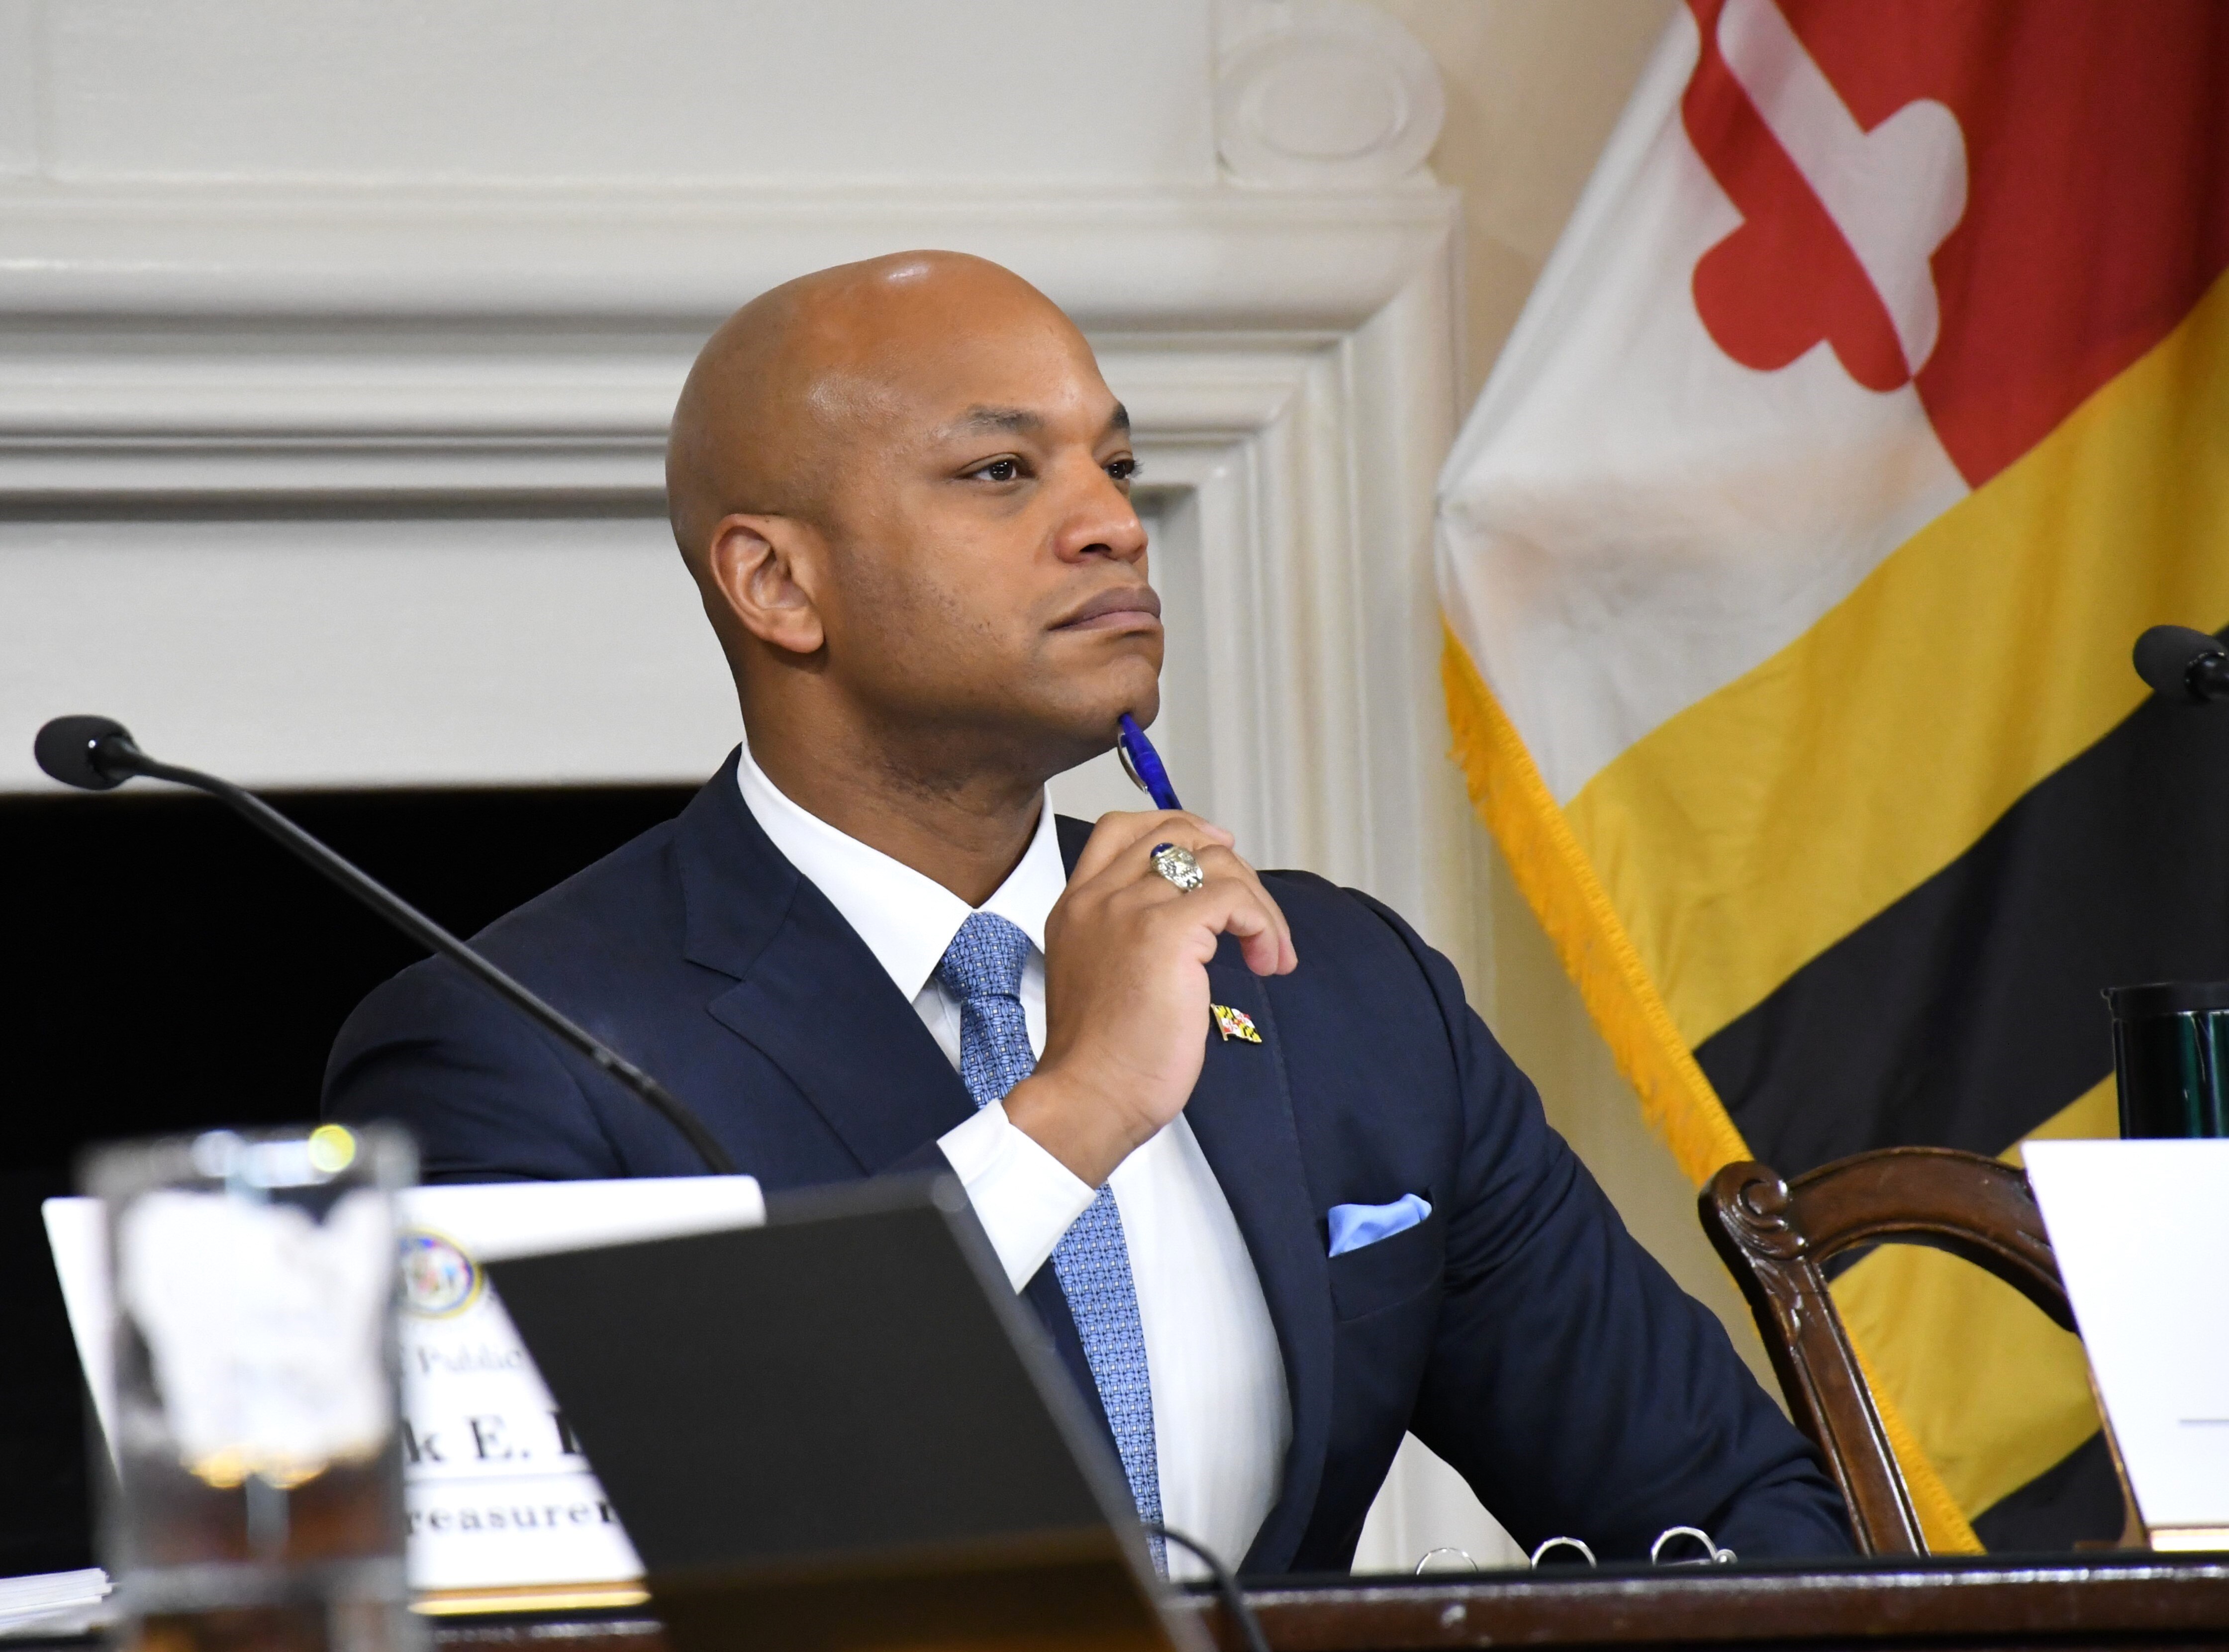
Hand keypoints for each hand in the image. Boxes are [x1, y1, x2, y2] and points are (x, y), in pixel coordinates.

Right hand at [1003, 810, 1297, 1186]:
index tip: (1217, 849)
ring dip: (1258, 903)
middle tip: (1254, 915)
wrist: (1090, 1096)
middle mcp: (1099, 897)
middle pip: (1177, 834)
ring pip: (1215, 863)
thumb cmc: (1103, 1057)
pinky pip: (1234, 899)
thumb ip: (1129, 934)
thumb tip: (1195, 914)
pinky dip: (1264, 925)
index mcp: (1077, 905)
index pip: (1123, 828)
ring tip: (1269, 952)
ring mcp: (1130, 909)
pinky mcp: (1167, 932)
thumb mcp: (1100, 975)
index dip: (1179, 828)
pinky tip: (1266, 961)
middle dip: (1231, 866)